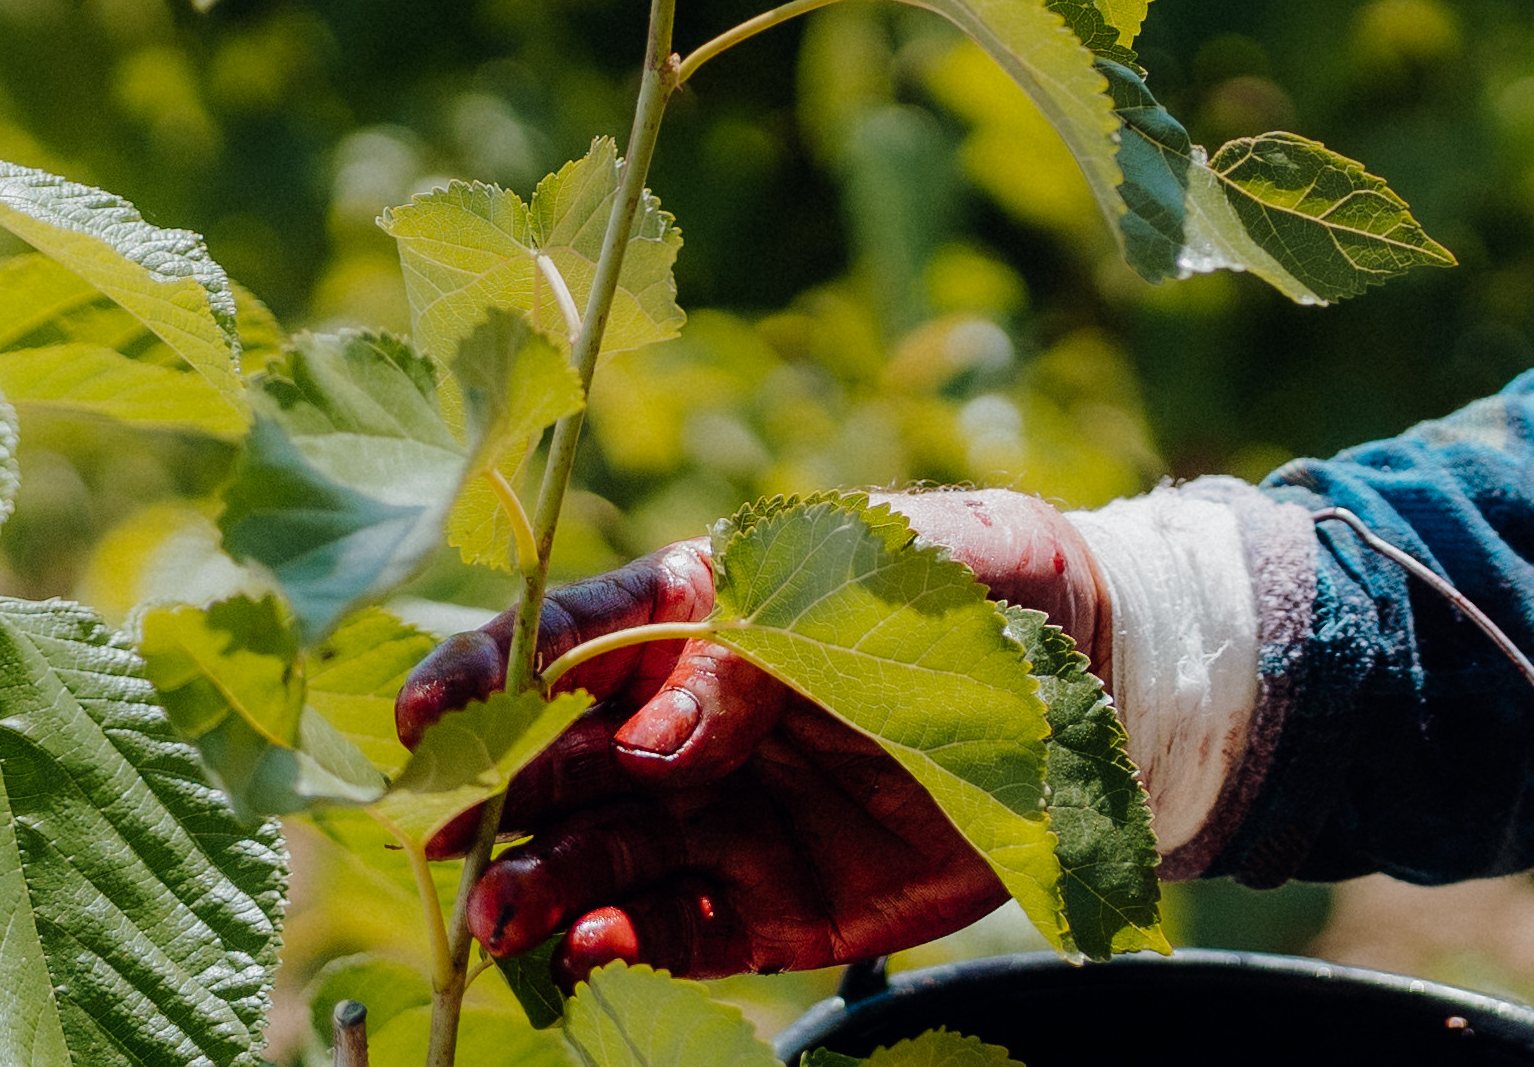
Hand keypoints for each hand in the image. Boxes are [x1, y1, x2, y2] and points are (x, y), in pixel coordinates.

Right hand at [393, 498, 1102, 982]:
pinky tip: (587, 953)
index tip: (426, 709)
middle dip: (491, 799)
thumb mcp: (895, 580)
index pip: (577, 640)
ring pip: (600, 859)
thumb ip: (763, 648)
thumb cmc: (991, 594)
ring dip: (538, 887)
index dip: (493, 671)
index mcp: (708, 613)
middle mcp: (694, 722)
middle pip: (564, 763)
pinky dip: (624, 948)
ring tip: (499, 917)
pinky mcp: (775, 903)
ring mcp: (728, 817)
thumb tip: (649, 736)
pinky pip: (679, 933)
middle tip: (440, 839)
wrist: (1107, 684)